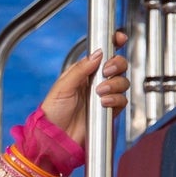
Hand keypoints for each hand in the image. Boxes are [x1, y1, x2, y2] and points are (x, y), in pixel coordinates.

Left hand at [40, 30, 128, 150]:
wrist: (56, 137)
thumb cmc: (53, 112)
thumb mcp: (62, 86)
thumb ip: (81, 69)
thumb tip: (97, 54)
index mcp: (84, 71)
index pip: (102, 53)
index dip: (113, 44)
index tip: (119, 38)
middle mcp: (96, 82)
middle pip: (118, 65)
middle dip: (117, 64)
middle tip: (106, 71)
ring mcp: (104, 96)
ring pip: (122, 82)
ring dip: (114, 84)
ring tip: (100, 92)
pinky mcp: (108, 111)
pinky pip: (121, 100)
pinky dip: (115, 99)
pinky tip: (103, 103)